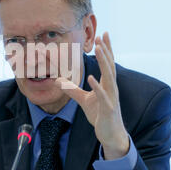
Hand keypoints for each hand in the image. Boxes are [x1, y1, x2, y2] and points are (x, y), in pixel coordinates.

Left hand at [55, 32, 128, 159]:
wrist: (111, 135)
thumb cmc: (100, 116)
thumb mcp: (84, 100)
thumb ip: (72, 90)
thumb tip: (59, 81)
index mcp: (107, 84)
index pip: (108, 63)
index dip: (106, 49)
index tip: (103, 34)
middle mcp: (111, 88)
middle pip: (110, 65)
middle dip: (106, 50)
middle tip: (102, 35)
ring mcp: (111, 98)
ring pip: (109, 77)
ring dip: (104, 62)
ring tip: (99, 49)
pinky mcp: (108, 109)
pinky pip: (102, 96)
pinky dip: (97, 86)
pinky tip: (91, 77)